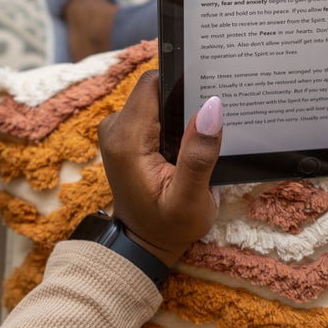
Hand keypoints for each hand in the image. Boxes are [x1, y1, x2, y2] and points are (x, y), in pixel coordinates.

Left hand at [97, 71, 222, 266]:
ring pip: (156, 98)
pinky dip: (172, 121)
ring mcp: (118, 130)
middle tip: (209, 125)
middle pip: (156, 89)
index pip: (154, 83)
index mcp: (127, 140)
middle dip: (185, 99)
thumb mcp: (190, 200)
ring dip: (180, 112)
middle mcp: (115, 128)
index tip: (209, 94)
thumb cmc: (168, 227)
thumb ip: (199, 156)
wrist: (143, 244)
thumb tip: (212, 108)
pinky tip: (188, 141)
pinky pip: (152, 111)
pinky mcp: (125, 135)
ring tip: (199, 137)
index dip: (183, 83)